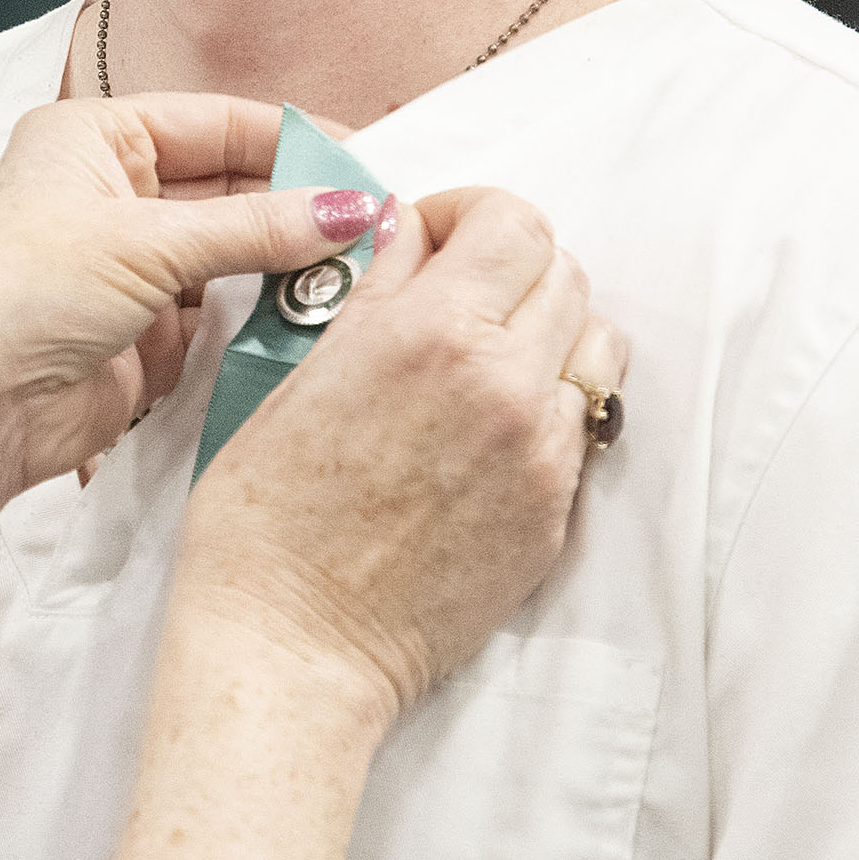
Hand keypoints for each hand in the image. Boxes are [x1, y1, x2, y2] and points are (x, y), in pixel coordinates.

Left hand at [0, 96, 387, 559]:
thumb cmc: (28, 294)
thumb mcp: (147, 244)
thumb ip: (255, 227)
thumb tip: (352, 210)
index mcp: (96, 137)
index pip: (216, 123)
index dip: (291, 140)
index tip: (367, 162)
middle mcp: (114, 192)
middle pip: (232, 187)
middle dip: (299, 206)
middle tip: (382, 222)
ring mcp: (132, 265)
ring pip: (235, 252)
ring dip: (289, 264)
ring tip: (367, 269)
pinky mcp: (149, 332)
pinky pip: (226, 311)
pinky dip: (267, 314)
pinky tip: (320, 314)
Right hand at [175, 185, 624, 733]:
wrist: (294, 644)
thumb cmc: (264, 516)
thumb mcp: (297, 375)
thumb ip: (375, 292)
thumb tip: (409, 233)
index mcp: (433, 331)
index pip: (515, 221)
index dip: (472, 215)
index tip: (433, 239)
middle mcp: (506, 381)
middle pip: (565, 272)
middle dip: (509, 268)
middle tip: (452, 298)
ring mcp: (543, 452)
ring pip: (594, 344)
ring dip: (547, 333)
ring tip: (483, 364)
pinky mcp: (556, 512)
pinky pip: (582, 424)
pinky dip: (546, 405)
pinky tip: (484, 432)